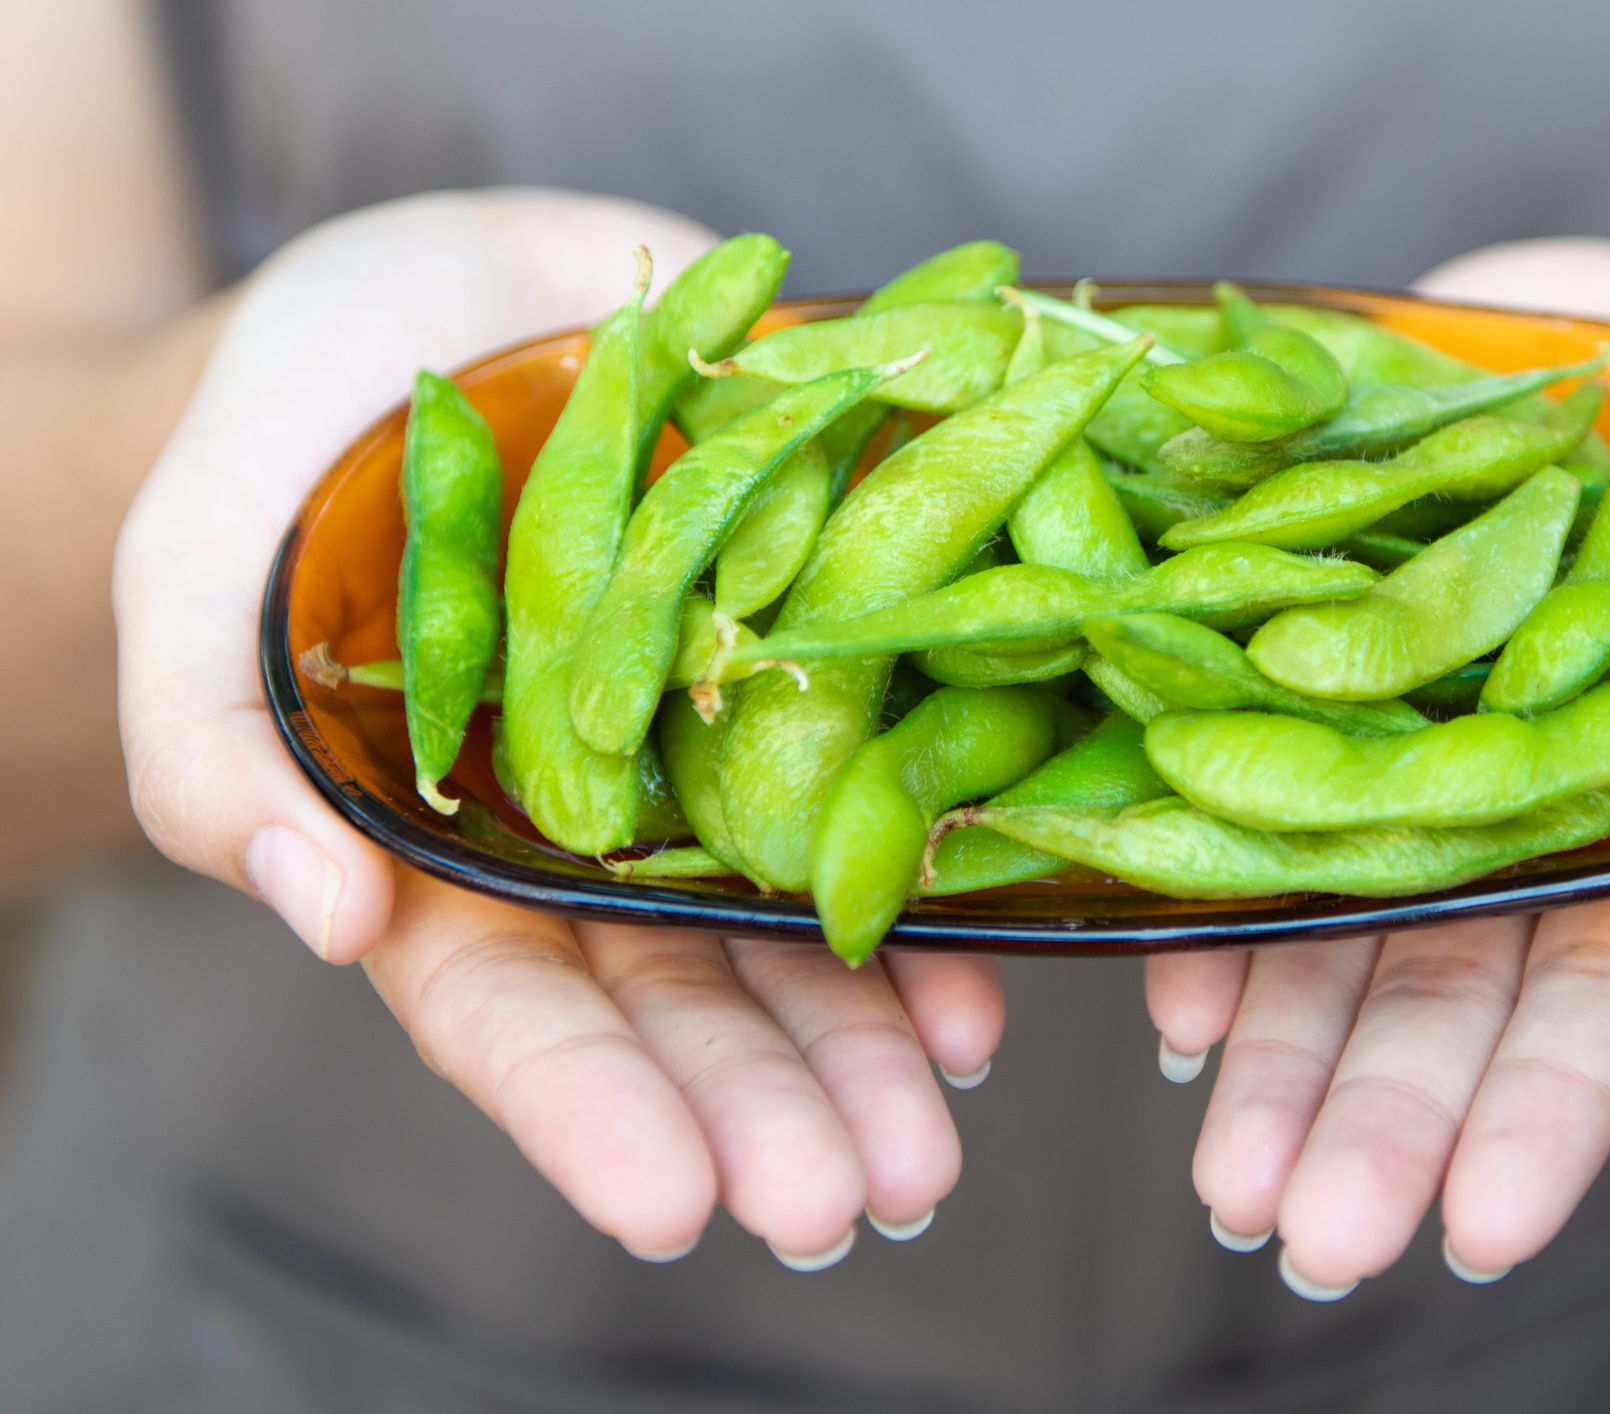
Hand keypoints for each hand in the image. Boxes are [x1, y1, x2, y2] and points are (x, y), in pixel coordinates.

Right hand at [113, 189, 999, 1261]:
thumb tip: (326, 924)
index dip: (592, 1114)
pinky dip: (942, 879)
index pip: (518, 1017)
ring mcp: (724, 748)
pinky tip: (988, 973)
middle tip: (855, 1194)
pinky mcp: (823, 653)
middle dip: (773, 1107)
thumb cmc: (283, 446)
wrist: (444, 293)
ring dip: (877, 1038)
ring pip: (805, 923)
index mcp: (454, 853)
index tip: (671, 1207)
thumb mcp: (200, 585)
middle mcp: (606, 832)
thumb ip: (223, 756)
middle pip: (691, 1001)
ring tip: (938, 1128)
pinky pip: (894, 779)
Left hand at [1146, 238, 1609, 1298]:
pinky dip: (1199, 909)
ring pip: (1326, 940)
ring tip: (1227, 1180)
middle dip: (1379, 1123)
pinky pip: (1232, 823)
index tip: (1480, 1227)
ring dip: (1274, 1065)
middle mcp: (1504, 824)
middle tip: (1310, 1236)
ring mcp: (1388, 769)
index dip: (1546, 1112)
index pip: (1601, 994)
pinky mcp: (1289, 698)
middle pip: (1441, 997)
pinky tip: (1171, 1000)